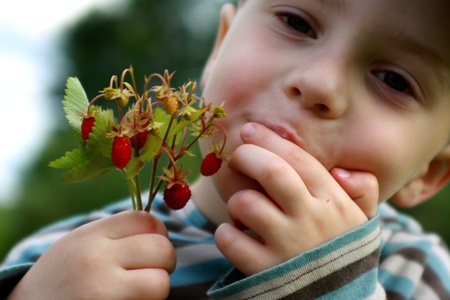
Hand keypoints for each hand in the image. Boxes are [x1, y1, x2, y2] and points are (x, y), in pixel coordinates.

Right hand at [8, 211, 174, 299]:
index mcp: (91, 236)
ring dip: (157, 288)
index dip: (159, 233)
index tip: (152, 247)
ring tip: (139, 290)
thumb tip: (158, 228)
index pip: (147, 220)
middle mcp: (97, 260)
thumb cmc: (62, 276)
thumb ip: (114, 233)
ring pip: (160, 283)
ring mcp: (102, 292)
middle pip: (162, 249)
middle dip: (165, 262)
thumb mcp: (80, 243)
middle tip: (151, 271)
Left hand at [215, 122, 377, 275]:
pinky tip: (236, 233)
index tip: (250, 130)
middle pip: (270, 171)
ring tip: (243, 209)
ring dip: (236, 200)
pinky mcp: (263, 271)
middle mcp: (311, 220)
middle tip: (236, 156)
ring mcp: (287, 246)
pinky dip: (226, 232)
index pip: (298, 159)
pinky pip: (230, 239)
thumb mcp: (363, 220)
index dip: (269, 139)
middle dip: (246, 155)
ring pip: (246, 203)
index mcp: (333, 202)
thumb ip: (363, 190)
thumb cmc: (342, 251)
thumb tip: (339, 170)